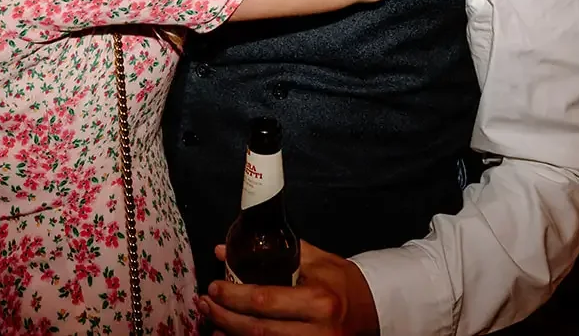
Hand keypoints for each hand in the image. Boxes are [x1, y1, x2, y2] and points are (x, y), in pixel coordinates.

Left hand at [198, 241, 378, 335]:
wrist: (373, 310)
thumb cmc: (341, 281)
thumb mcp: (315, 260)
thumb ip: (274, 252)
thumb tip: (225, 250)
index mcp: (318, 300)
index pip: (266, 300)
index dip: (234, 296)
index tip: (214, 287)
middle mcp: (317, 331)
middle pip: (259, 330)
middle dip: (225, 317)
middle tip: (205, 304)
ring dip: (232, 335)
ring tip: (211, 321)